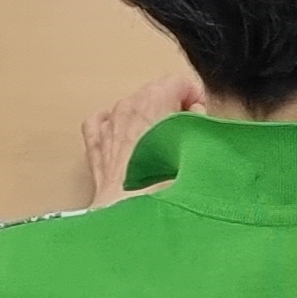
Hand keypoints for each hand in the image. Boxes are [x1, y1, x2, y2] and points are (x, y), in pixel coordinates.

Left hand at [84, 70, 204, 204]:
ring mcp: (109, 124)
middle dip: (172, 110)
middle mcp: (129, 105)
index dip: (195, 100)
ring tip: (160, 147)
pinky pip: (104, 123)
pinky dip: (116, 128)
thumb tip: (196, 116)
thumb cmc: (165, 183)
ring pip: (132, 108)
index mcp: (154, 99)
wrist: (133, 215)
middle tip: (185, 137)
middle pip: (156, 93)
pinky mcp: (95, 145)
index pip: (180, 82)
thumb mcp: (198, 144)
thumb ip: (201, 121)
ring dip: (147, 121)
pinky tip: (129, 145)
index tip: (201, 119)